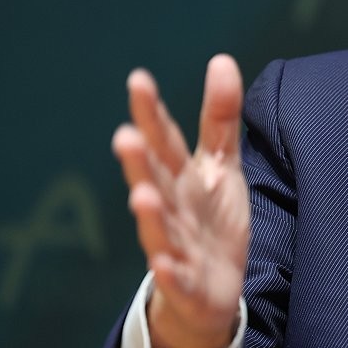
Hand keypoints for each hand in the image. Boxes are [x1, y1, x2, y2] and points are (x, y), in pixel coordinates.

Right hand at [111, 54, 249, 347]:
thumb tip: (221, 59)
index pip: (164, 139)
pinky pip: (175, 277)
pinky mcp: (187, 282)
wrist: (212, 288)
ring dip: (149, 213)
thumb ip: (220, 117)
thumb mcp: (221, 163)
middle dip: (139, 161)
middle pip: (154, 180)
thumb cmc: (211, 218)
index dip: (151, 112)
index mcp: (180, 176)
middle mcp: (171, 207)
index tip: (139, 80)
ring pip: (158, 228)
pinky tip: (161, 263)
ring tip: (140, 194)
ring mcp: (175, 245)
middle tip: (125, 135)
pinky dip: (168, 270)